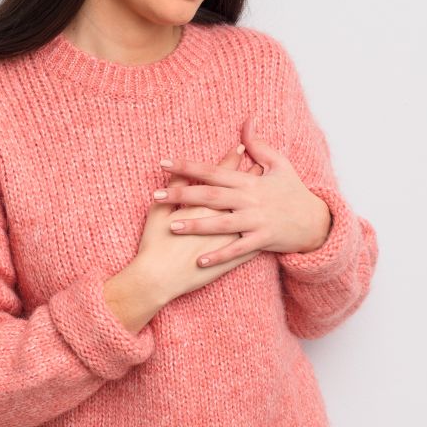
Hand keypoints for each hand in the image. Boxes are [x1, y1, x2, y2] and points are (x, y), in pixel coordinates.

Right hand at [130, 141, 262, 302]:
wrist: (160, 278)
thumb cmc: (156, 243)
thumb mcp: (159, 211)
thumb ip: (173, 189)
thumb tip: (179, 169)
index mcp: (202, 204)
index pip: (219, 176)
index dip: (230, 161)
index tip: (240, 148)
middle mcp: (219, 218)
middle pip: (239, 192)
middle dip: (250, 176)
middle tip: (261, 162)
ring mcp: (227, 239)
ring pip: (249, 216)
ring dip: (259, 203)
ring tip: (269, 193)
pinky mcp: (231, 259)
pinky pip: (251, 245)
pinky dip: (260, 234)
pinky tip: (270, 228)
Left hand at [152, 116, 331, 267]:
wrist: (316, 220)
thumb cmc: (293, 190)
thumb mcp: (280, 163)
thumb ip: (259, 144)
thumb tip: (247, 120)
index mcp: (249, 180)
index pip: (213, 171)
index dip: (188, 167)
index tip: (164, 163)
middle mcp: (250, 199)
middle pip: (211, 196)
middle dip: (182, 195)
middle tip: (156, 196)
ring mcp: (256, 220)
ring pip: (221, 223)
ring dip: (196, 224)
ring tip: (171, 226)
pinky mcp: (263, 240)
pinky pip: (238, 249)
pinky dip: (220, 255)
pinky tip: (200, 261)